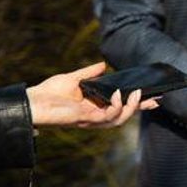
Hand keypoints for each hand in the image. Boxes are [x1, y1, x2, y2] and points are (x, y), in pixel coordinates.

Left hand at [26, 61, 158, 127]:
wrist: (32, 101)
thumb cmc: (48, 92)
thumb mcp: (73, 78)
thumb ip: (89, 73)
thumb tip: (104, 66)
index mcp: (93, 107)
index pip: (120, 107)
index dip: (137, 104)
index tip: (154, 97)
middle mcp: (94, 115)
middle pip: (124, 116)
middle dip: (141, 108)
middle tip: (155, 99)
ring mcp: (90, 119)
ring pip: (119, 119)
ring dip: (132, 108)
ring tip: (137, 93)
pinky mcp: (84, 119)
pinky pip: (106, 116)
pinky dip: (116, 106)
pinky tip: (118, 94)